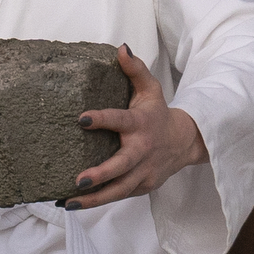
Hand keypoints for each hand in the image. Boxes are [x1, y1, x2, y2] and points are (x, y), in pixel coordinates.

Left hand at [70, 47, 207, 205]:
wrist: (184, 142)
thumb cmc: (157, 114)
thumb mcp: (150, 89)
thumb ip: (135, 70)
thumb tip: (120, 48)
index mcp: (140, 124)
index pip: (120, 120)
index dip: (102, 119)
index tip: (82, 119)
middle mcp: (142, 150)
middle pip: (122, 166)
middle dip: (101, 174)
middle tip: (79, 180)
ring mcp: (143, 172)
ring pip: (119, 189)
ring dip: (95, 198)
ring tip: (69, 202)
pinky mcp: (141, 186)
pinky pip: (118, 195)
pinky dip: (98, 202)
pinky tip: (74, 205)